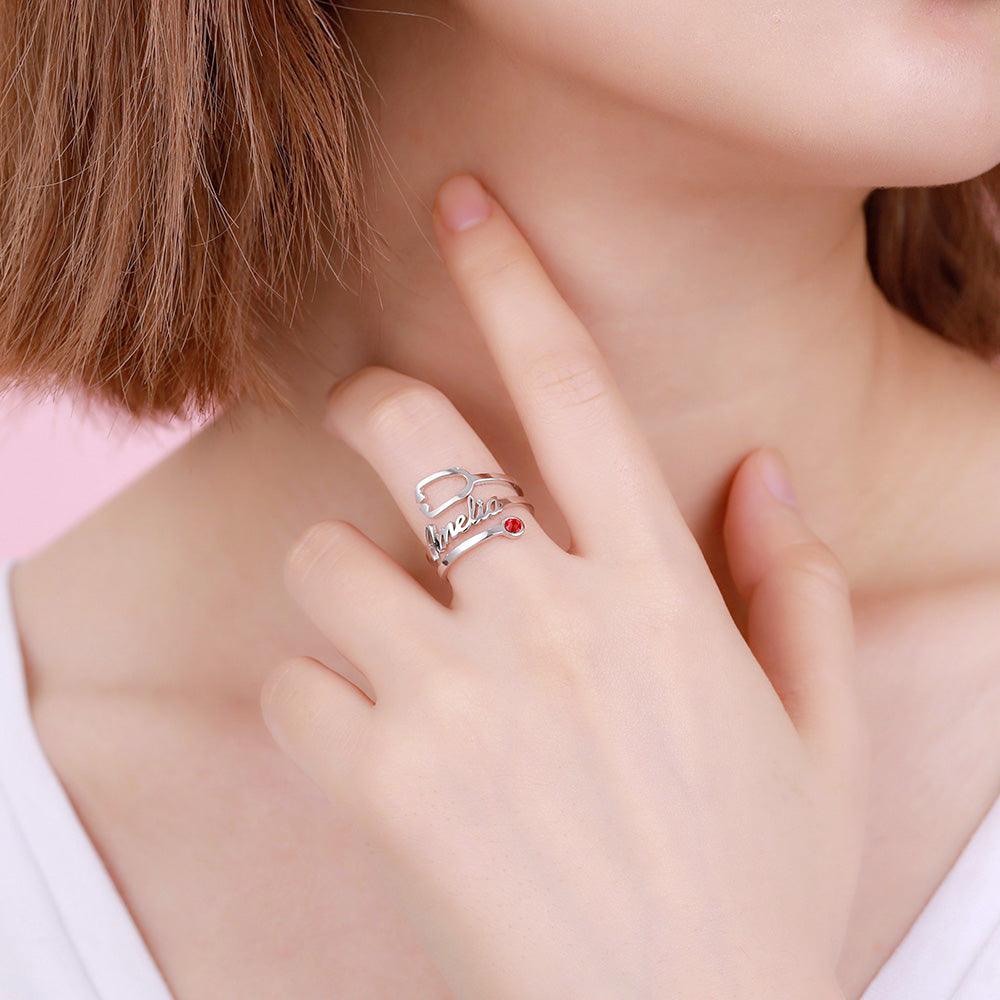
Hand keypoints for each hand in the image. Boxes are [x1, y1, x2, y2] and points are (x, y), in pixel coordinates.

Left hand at [262, 175, 862, 998]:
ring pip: (323, 559)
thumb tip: (763, 475)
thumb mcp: (817, 732)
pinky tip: (362, 736)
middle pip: (409, 436)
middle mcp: (546, 622)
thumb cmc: (752, 886)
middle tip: (373, 417)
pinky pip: (291, 689)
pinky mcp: (383, 786)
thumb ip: (799, 588)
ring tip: (380, 627)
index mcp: (658, 594)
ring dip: (338, 574)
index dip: (512, 281)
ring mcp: (453, 700)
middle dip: (374, 403)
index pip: (572, 390)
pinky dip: (310, 699)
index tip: (463, 210)